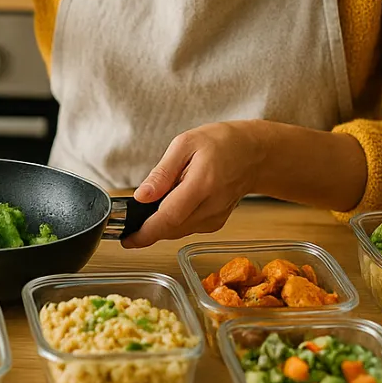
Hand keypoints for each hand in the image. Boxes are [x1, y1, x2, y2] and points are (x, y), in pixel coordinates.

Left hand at [120, 121, 268, 248]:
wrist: (254, 154)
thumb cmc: (221, 143)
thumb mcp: (185, 144)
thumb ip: (162, 172)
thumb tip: (141, 196)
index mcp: (202, 184)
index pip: (169, 217)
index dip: (145, 232)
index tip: (127, 239)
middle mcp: (211, 207)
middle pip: (171, 229)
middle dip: (147, 229)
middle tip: (130, 221)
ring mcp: (216, 218)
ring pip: (178, 231)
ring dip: (161, 224)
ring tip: (155, 204)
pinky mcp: (216, 223)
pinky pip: (187, 228)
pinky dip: (175, 221)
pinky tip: (175, 203)